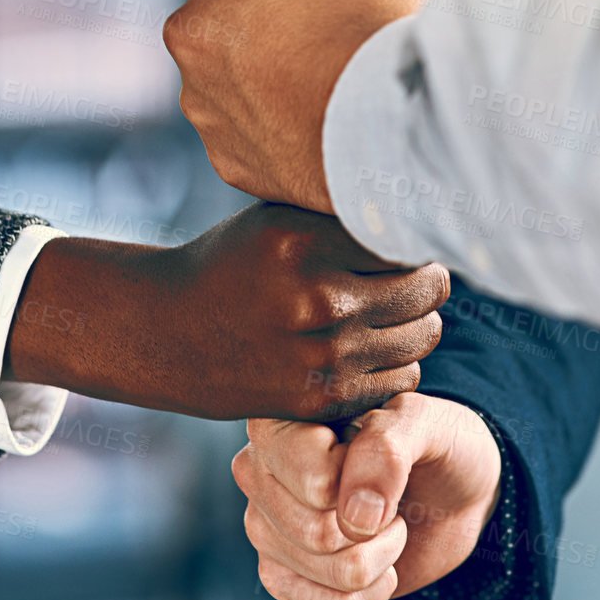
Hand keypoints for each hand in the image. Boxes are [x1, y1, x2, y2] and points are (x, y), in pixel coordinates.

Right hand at [5, 202, 449, 420]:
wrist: (168, 333)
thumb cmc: (234, 264)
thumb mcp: (277, 220)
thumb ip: (343, 216)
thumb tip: (425, 200)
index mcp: (303, 241)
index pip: (405, 235)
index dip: (418, 234)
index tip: (418, 234)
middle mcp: (316, 298)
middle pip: (425, 287)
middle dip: (432, 278)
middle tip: (425, 271)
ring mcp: (320, 355)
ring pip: (422, 335)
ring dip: (422, 321)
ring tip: (405, 309)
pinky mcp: (320, 398)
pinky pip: (402, 378)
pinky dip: (401, 361)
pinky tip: (379, 345)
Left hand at [165, 0, 440, 212]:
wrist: (401, 127)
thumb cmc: (391, 17)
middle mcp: (192, 34)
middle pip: (233, 12)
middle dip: (273, 15)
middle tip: (332, 23)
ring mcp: (205, 104)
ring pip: (235, 77)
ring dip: (270, 73)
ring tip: (330, 75)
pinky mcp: (227, 160)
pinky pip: (250, 133)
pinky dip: (280, 126)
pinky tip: (321, 117)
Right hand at [233, 392, 501, 599]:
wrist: (449, 491)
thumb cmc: (430, 442)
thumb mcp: (423, 422)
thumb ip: (387, 449)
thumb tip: (353, 520)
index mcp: (281, 421)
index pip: (314, 478)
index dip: (362, 478)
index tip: (379, 453)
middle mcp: (259, 471)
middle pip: (318, 533)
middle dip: (378, 523)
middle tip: (389, 495)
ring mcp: (264, 526)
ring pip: (329, 573)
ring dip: (382, 555)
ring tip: (388, 522)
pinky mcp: (281, 575)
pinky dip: (376, 591)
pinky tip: (380, 562)